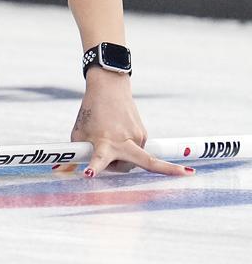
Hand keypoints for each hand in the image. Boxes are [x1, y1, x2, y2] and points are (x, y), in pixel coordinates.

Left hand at [64, 68, 193, 177]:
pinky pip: (135, 150)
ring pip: (133, 161)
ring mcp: (137, 137)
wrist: (108, 89)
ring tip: (109, 142)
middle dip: (167, 169)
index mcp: (104, 141)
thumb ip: (79, 154)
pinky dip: (126, 150)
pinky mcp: (143, 133)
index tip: (89, 173)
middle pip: (147, 161)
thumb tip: (74, 172)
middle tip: (189, 174)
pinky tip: (118, 135)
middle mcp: (123, 141)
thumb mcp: (79, 134)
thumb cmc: (90, 114)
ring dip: (122, 160)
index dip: (94, 167)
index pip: (99, 159)